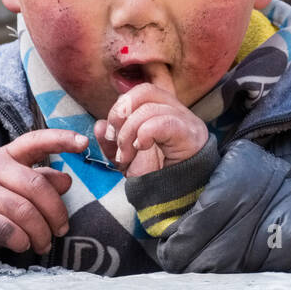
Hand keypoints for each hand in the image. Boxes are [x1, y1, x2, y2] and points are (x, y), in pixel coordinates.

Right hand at [0, 128, 86, 254]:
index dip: (61, 140)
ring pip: (22, 210)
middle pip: (35, 186)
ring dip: (40, 231)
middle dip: (55, 211)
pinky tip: (26, 244)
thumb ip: (44, 176)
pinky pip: (4, 229)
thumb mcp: (17, 173)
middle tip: (62, 228)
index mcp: (11, 153)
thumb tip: (67, 182)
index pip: (37, 140)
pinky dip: (20, 239)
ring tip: (46, 243)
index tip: (84, 143)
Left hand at [94, 62, 208, 176]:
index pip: (140, 90)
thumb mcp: (126, 157)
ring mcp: (186, 120)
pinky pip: (163, 122)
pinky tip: (141, 148)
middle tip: (116, 140)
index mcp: (162, 110)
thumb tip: (99, 125)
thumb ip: (111, 140)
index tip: (110, 133)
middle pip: (144, 90)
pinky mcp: (191, 134)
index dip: (120, 106)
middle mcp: (176, 110)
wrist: (174, 199)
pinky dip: (145, 134)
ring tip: (126, 155)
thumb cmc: (155, 176)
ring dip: (129, 133)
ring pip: (149, 108)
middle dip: (121, 113)